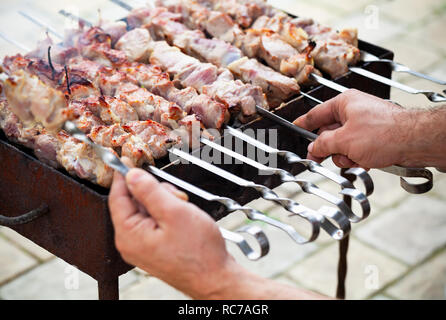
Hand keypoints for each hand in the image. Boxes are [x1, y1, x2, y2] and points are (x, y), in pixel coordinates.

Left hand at [108, 158, 237, 298]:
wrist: (215, 277)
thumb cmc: (199, 252)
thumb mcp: (174, 213)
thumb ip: (150, 191)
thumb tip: (132, 175)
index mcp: (129, 235)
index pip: (117, 197)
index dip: (122, 176)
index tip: (126, 160)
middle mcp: (131, 243)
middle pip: (134, 203)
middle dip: (155, 193)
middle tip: (175, 196)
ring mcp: (143, 247)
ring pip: (147, 211)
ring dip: (165, 203)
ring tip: (183, 211)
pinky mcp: (155, 248)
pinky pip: (155, 222)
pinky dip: (168, 215)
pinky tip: (183, 219)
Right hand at [293, 89, 416, 168]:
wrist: (414, 142)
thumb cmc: (385, 133)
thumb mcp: (344, 140)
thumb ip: (322, 144)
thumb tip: (313, 149)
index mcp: (344, 103)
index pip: (316, 114)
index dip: (303, 124)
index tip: (294, 128)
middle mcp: (354, 111)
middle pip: (329, 132)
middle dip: (329, 148)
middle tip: (320, 157)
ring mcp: (365, 125)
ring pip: (342, 144)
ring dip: (344, 156)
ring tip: (354, 158)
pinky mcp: (374, 137)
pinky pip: (356, 150)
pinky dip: (357, 158)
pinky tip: (364, 161)